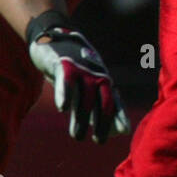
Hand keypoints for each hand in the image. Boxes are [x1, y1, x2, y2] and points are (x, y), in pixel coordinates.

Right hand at [26, 11, 129, 141]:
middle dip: (103, 123)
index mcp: (103, 79)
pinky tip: (63, 108)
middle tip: (99, 141)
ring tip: (77, 135)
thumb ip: (95, 103)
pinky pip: (66, 81)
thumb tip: (113, 130)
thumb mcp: (85, 82)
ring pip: (85, 98)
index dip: (120, 116)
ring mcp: (81, 69)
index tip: (124, 131)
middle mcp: (96, 74)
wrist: (52, 35)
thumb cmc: (71, 66)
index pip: (115, 100)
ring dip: (82, 119)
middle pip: (104, 102)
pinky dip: (64, 94)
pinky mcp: (62, 64)